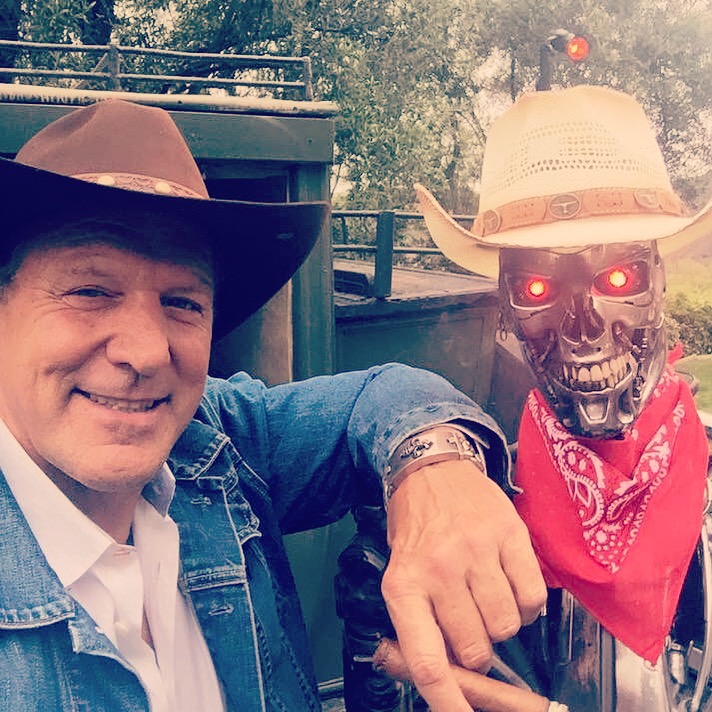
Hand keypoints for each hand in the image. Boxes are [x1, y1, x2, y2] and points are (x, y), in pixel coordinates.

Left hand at [381, 459, 545, 710]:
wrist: (432, 468)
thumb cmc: (415, 527)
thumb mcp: (400, 572)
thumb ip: (418, 621)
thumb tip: (440, 675)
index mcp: (405, 584)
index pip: (428, 659)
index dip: (448, 700)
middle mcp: (440, 569)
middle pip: (477, 648)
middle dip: (477, 650)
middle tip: (469, 625)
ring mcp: (477, 551)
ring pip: (507, 626)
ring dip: (501, 623)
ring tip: (485, 596)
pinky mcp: (510, 535)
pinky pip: (532, 597)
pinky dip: (526, 603)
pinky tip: (507, 582)